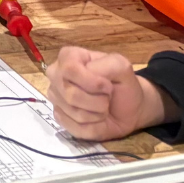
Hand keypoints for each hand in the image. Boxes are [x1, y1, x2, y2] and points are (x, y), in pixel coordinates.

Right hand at [45, 46, 173, 140]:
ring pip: (74, 112)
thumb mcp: (122, 67)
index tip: (108, 86)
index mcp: (68, 57)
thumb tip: (91, 77)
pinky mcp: (59, 117)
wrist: (129, 108)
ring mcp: (55, 97)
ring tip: (104, 108)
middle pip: (70, 94)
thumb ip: (108, 65)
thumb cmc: (123, 85)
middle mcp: (56, 75)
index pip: (69, 68)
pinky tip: (97, 119)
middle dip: (98, 101)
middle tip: (107, 98)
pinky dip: (94, 127)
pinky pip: (75, 128)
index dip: (92, 82)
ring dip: (97, 114)